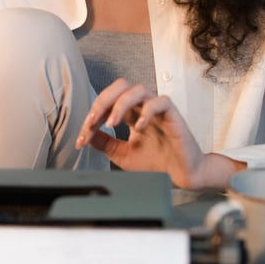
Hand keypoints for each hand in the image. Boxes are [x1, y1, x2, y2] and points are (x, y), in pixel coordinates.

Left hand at [74, 79, 243, 189]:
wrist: (182, 177)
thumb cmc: (157, 163)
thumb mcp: (122, 155)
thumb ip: (105, 144)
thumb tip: (86, 136)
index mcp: (131, 114)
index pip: (107, 103)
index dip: (92, 117)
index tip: (82, 139)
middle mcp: (143, 108)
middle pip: (120, 86)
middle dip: (103, 101)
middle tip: (92, 122)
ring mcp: (159, 110)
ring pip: (138, 90)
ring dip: (120, 104)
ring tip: (112, 124)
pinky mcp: (174, 116)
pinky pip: (161, 102)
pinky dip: (147, 111)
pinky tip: (138, 127)